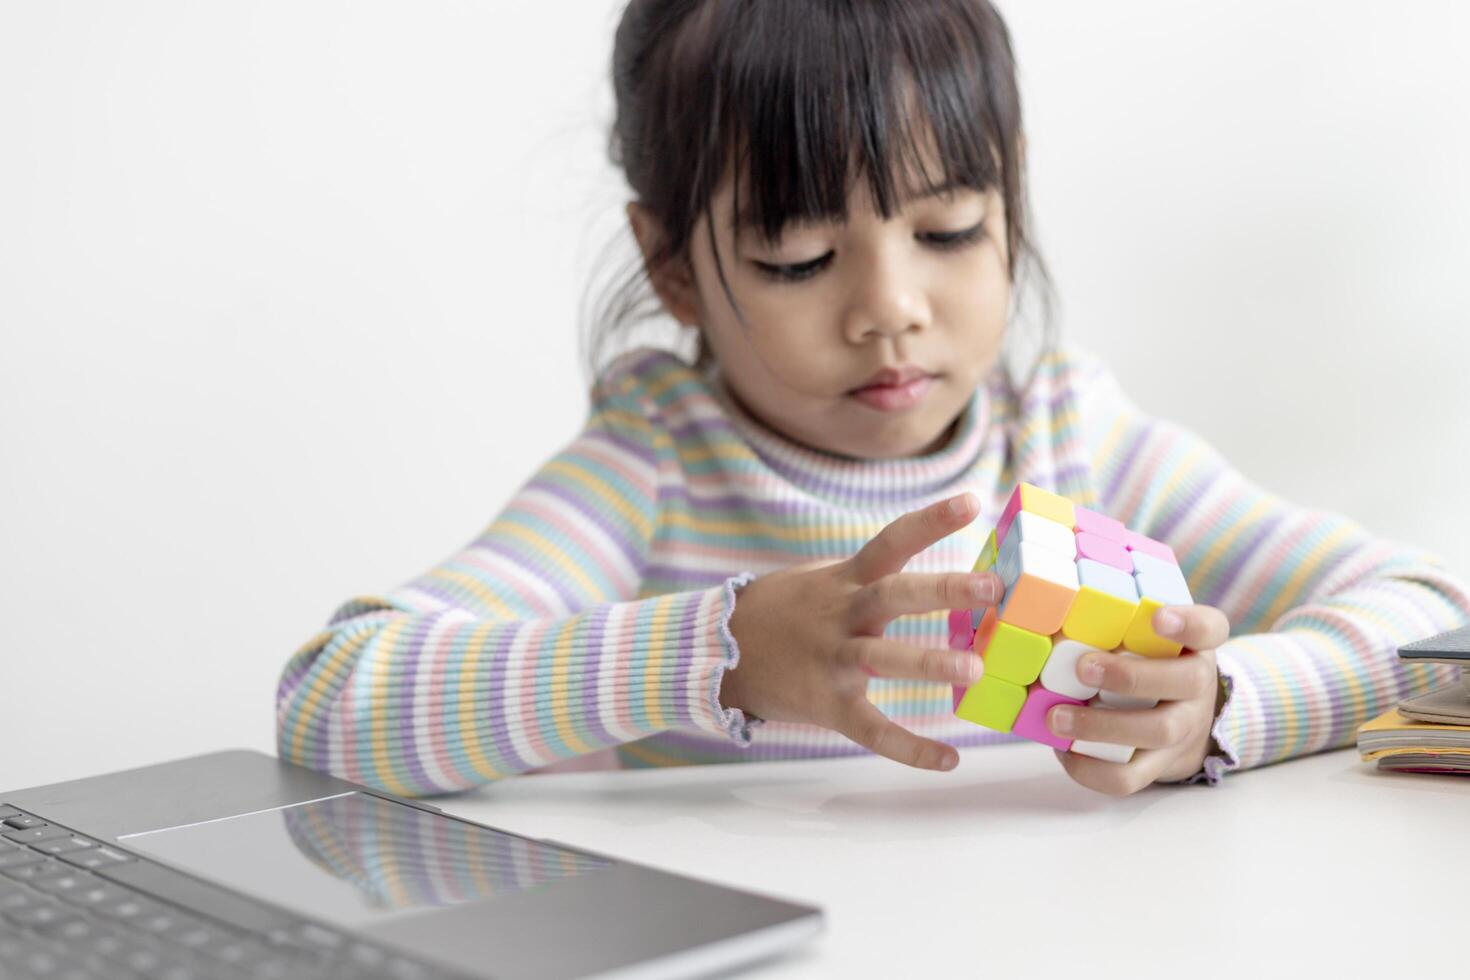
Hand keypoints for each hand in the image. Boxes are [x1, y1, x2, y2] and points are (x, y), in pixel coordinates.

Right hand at [721, 492, 1000, 771]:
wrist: (719, 652)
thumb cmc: (783, 612)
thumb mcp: (821, 580)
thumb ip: (867, 577)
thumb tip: (929, 571)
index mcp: (845, 580)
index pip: (892, 541)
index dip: (930, 520)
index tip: (972, 502)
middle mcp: (842, 614)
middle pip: (894, 595)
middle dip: (942, 590)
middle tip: (991, 586)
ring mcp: (833, 660)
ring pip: (883, 658)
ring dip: (929, 662)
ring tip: (975, 669)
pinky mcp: (827, 704)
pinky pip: (872, 728)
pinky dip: (909, 747)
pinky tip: (949, 759)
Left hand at [1050, 604, 1230, 793]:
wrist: (1186, 722)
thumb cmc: (1150, 663)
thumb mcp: (1148, 635)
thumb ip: (1115, 620)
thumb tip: (1035, 605)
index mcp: (1195, 646)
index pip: (1208, 628)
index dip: (1188, 623)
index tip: (1157, 618)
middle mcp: (1198, 685)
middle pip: (1184, 681)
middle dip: (1130, 676)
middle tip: (1083, 667)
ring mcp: (1184, 728)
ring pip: (1157, 731)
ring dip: (1102, 726)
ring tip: (1057, 717)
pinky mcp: (1160, 765)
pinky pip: (1131, 776)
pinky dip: (1092, 769)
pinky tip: (1063, 752)